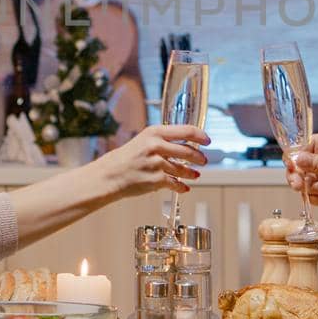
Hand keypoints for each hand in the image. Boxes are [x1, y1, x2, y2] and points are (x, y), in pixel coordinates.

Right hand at [92, 124, 208, 198]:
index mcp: (154, 132)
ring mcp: (157, 163)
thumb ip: (162, 141)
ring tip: (195, 175)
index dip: (200, 136)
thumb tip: (184, 144)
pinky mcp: (156, 180)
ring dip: (191, 173)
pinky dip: (182, 186)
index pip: (186, 131)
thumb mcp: (143, 141)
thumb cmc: (125, 158)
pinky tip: (184, 187)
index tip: (207, 140)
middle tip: (204, 160)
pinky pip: (175, 184)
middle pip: (188, 151)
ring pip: (183, 169)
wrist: (109, 175)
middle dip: (199, 157)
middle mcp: (157, 146)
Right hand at [285, 131, 317, 212]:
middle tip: (300, 185)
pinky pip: (312, 195)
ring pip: (304, 182)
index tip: (293, 168)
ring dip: (312, 188)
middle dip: (298, 177)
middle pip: (298, 167)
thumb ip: (316, 162)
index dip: (294, 158)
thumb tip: (295, 158)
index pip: (301, 147)